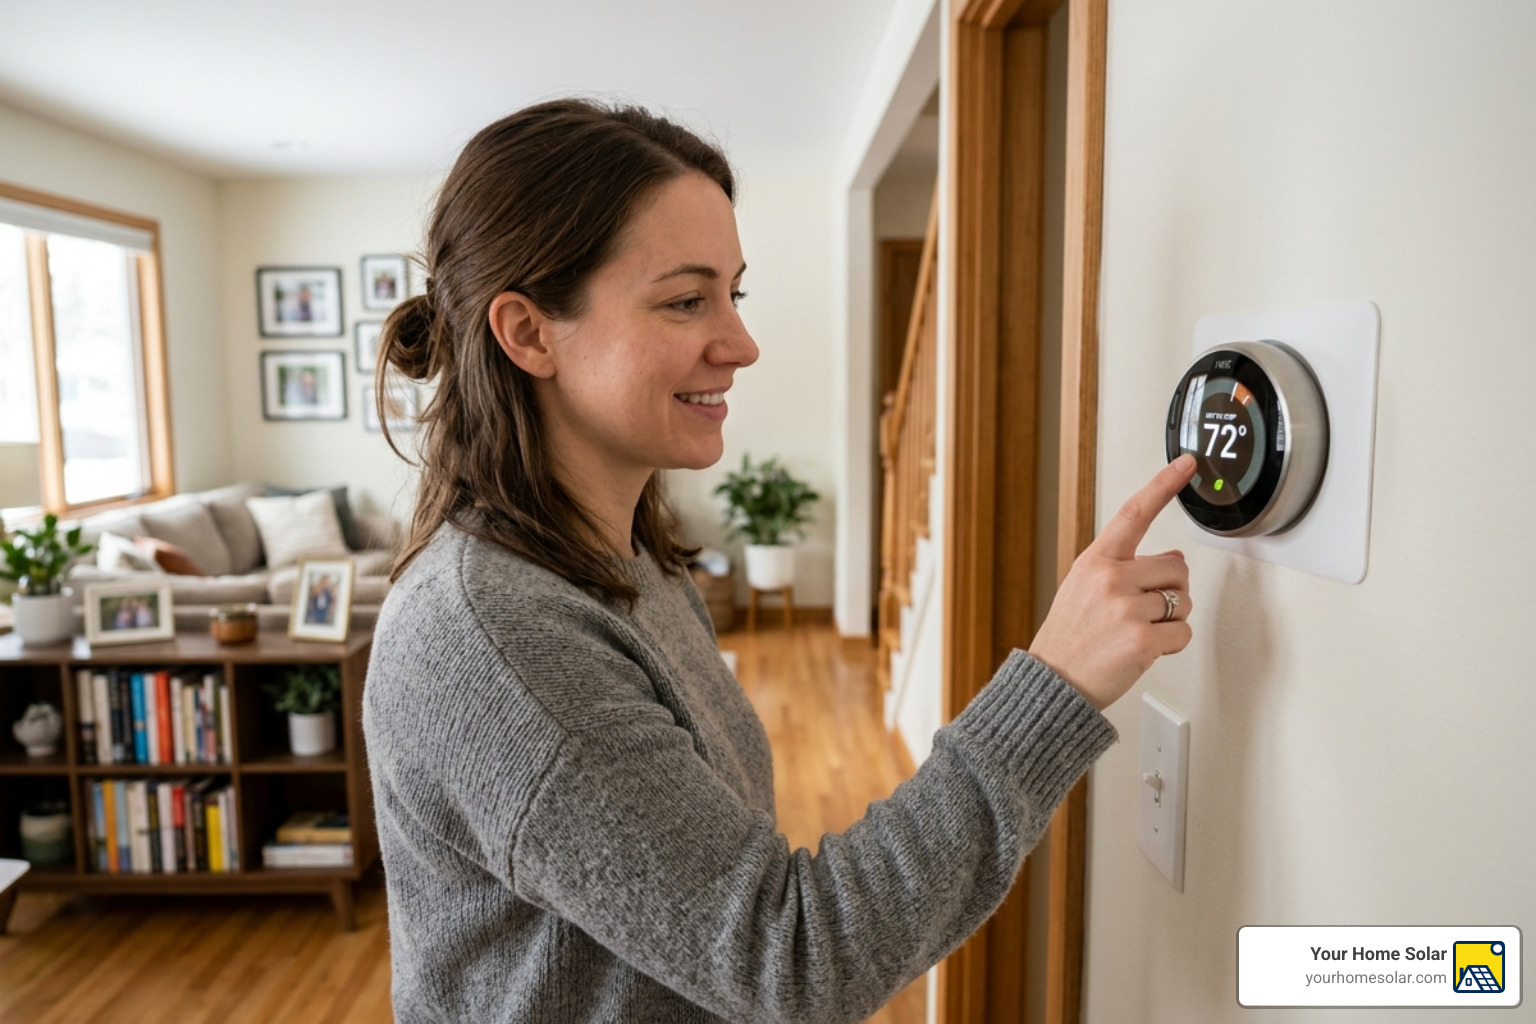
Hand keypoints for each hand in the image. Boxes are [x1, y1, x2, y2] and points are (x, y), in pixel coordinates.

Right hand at [1028, 455, 1196, 709]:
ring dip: (1171, 620)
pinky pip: (1182, 633)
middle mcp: (1111, 579)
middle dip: (1171, 589)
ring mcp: (1126, 610)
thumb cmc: (1069, 638)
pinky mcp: (1142, 640)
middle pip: (1177, 567)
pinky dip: (1171, 645)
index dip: (1164, 485)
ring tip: (1137, 632)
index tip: (1187, 463)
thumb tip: (1173, 559)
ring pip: (1183, 602)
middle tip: (1145, 610)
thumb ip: (1124, 569)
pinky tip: (1144, 649)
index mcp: (1096, 561)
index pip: (1134, 513)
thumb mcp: (1083, 589)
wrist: (1052, 684)